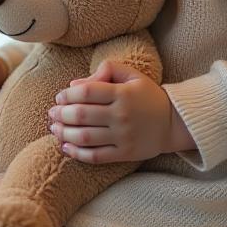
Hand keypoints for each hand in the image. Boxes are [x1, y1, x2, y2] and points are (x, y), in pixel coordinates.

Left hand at [47, 60, 189, 162]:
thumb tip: (75, 84)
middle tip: (52, 113)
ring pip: (84, 137)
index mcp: (122, 93)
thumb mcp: (131, 75)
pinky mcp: (124, 153)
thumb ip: (106, 71)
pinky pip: (95, 156)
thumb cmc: (147, 95)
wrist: (174, 123)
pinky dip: (76, 153)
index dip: (67, 95)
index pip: (86, 92)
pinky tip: (65, 147)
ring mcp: (123, 136)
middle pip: (81, 115)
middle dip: (61, 114)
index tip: (60, 97)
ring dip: (63, 133)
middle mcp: (122, 115)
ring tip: (54, 129)